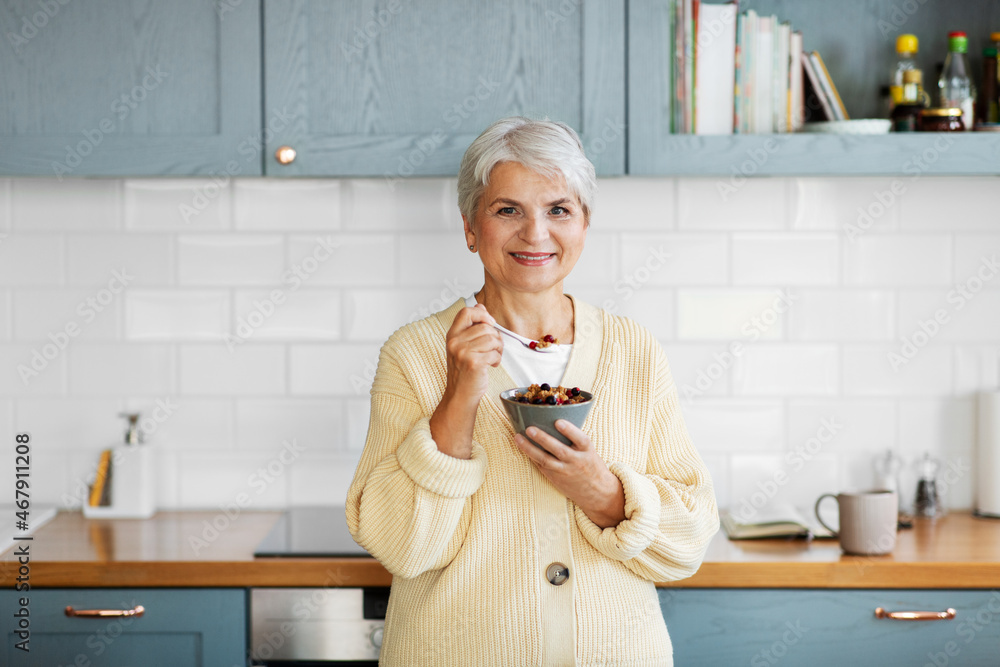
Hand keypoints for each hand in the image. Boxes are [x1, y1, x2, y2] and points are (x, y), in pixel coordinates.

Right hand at [430, 304, 502, 458]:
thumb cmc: (464, 372)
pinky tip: (491, 366)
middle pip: (485, 326)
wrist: (460, 396)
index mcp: (452, 335)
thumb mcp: (464, 346)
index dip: (482, 314)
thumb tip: (480, 305)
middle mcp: (455, 342)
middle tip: (493, 349)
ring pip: (492, 338)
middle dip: (495, 337)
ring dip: (498, 349)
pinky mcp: (473, 363)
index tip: (489, 324)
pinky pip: (494, 352)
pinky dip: (497, 359)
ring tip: (492, 358)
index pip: (467, 311)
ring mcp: (463, 352)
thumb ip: (471, 326)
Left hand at [513, 420, 625, 527]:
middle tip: (530, 428)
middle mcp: (576, 461)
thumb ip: (576, 440)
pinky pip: (541, 466)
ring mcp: (565, 471)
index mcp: (587, 451)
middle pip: (559, 450)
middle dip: (543, 439)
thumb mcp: (589, 451)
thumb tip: (554, 419)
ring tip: (518, 438)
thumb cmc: (591, 465)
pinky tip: (521, 446)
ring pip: (545, 460)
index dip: (570, 430)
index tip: (558, 421)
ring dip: (530, 448)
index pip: (581, 439)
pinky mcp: (555, 478)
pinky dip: (531, 456)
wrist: (597, 493)